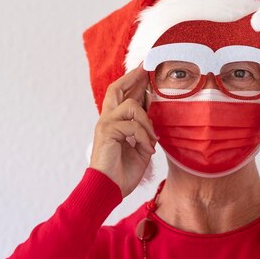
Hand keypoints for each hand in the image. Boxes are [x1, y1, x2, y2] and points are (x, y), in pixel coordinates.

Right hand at [89, 63, 158, 196]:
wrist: (109, 189)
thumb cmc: (123, 172)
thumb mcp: (141, 148)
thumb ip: (145, 131)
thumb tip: (154, 117)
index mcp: (115, 123)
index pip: (122, 96)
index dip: (132, 81)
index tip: (145, 70)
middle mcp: (107, 120)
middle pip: (116, 88)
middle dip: (133, 77)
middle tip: (147, 69)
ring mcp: (105, 124)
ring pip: (132, 106)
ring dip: (147, 122)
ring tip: (152, 140)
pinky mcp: (107, 132)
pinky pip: (132, 125)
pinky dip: (144, 137)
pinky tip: (146, 149)